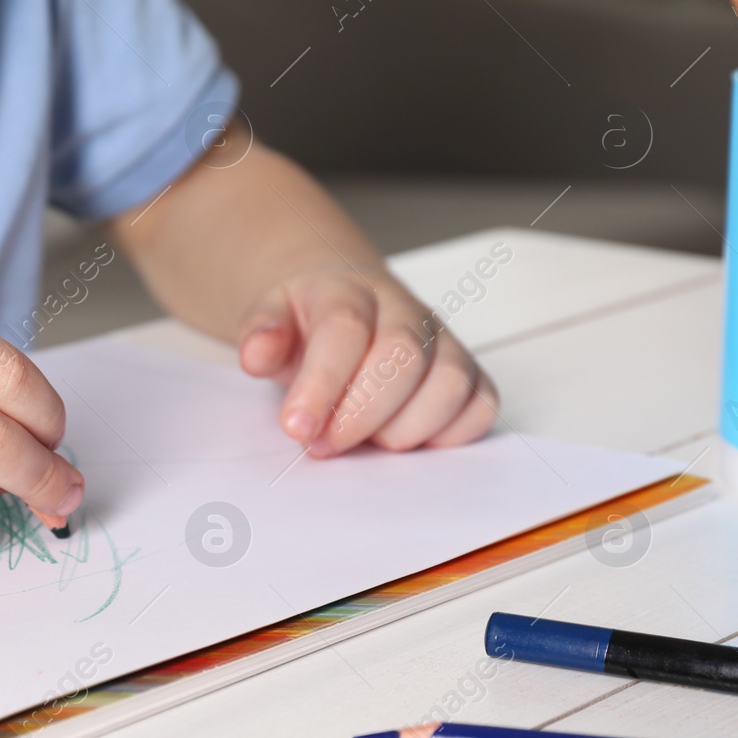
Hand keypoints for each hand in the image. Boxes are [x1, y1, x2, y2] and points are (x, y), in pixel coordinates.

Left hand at [236, 265, 497, 456]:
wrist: (344, 305)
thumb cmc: (309, 323)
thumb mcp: (270, 318)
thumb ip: (262, 334)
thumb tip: (256, 355)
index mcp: (350, 291)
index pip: (346, 329)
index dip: (322, 384)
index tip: (296, 428)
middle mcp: (406, 311)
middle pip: (404, 357)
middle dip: (361, 414)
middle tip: (323, 446)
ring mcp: (444, 341)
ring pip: (450, 383)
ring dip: (404, 429)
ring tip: (363, 445)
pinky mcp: (470, 373)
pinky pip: (480, 405)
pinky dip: (449, 435)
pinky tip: (405, 441)